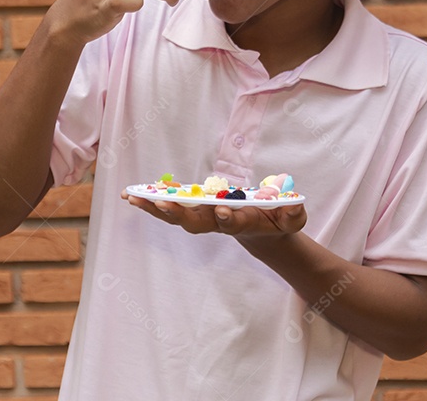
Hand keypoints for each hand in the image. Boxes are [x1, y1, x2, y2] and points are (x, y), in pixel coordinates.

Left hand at [122, 189, 306, 236]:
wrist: (263, 234)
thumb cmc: (276, 222)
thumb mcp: (291, 219)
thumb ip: (292, 215)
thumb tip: (293, 206)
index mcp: (242, 223)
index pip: (232, 223)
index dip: (227, 218)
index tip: (222, 210)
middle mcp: (218, 223)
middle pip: (195, 222)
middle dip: (178, 213)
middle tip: (162, 202)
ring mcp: (204, 219)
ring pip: (177, 216)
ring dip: (155, 208)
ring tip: (133, 197)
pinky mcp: (195, 211)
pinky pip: (172, 207)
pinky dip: (153, 200)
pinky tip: (134, 193)